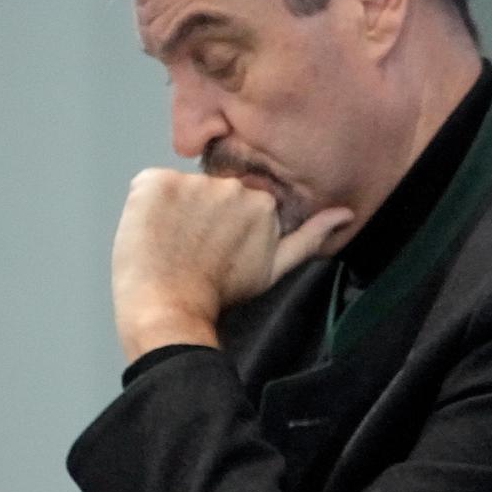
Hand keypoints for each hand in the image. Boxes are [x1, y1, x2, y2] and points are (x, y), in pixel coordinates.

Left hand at [111, 168, 350, 360]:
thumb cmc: (220, 293)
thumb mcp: (274, 267)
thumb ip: (310, 237)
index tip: (214, 247)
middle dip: (200, 213)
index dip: (222, 223)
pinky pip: (147, 184)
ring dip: (172, 210)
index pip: (238, 199)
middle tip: (192, 249)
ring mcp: (192, 182)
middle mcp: (232, 185)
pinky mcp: (155, 183)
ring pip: (179, 189)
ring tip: (169, 244)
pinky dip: (144, 205)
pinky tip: (150, 232)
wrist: (170, 309)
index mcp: (262, 203)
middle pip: (210, 190)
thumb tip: (346, 214)